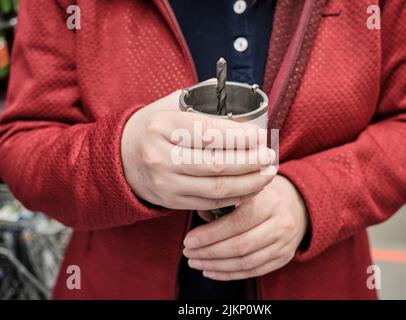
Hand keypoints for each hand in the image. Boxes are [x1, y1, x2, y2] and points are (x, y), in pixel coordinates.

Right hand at [121, 90, 276, 209]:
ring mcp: (166, 183)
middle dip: (250, 162)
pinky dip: (235, 197)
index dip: (239, 136)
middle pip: (216, 164)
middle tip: (270, 156)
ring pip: (217, 188)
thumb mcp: (169, 106)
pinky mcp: (172, 201)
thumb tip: (240, 99)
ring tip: (268, 173)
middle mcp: (161, 157)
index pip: (208, 133)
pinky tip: (251, 188)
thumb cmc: (154, 128)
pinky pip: (210, 203)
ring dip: (249, 183)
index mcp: (162, 127)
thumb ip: (202, 101)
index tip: (259, 136)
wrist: (122, 158)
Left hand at [183, 175, 307, 280]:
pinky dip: (228, 274)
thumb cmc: (263, 194)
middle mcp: (280, 224)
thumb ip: (223, 200)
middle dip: (209, 252)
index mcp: (269, 202)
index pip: (237, 222)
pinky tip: (210, 270)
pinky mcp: (283, 258)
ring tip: (195, 262)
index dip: (210, 234)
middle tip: (188, 252)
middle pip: (240, 246)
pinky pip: (253, 271)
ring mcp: (284, 244)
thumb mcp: (247, 189)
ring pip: (246, 262)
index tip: (189, 239)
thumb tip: (200, 216)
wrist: (297, 204)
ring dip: (216, 266)